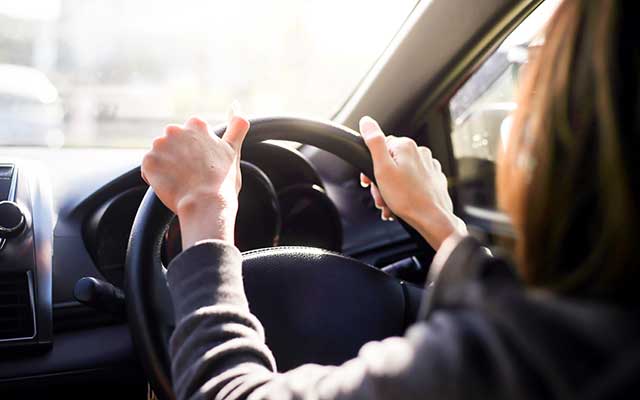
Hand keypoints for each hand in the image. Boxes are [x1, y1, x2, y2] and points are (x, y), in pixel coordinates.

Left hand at [141, 104, 249, 248]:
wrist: (206, 203)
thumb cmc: (222, 181)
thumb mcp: (233, 151)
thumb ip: (236, 129)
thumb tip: (240, 114)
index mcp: (196, 125)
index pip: (190, 136)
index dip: (195, 153)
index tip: (202, 164)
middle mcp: (175, 130)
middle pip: (173, 144)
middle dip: (178, 158)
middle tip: (192, 175)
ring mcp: (160, 145)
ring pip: (160, 156)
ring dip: (167, 168)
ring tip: (182, 182)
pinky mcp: (149, 161)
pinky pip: (149, 169)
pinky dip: (156, 179)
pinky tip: (171, 186)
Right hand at [359, 116, 465, 248]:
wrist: (433, 219)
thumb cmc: (407, 198)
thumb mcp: (382, 168)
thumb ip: (374, 142)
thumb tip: (366, 121)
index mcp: (406, 146)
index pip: (379, 148)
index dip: (371, 167)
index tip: (369, 182)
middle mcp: (419, 152)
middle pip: (390, 163)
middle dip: (381, 183)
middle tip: (379, 198)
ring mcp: (428, 166)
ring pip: (400, 175)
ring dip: (391, 191)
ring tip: (389, 205)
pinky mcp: (433, 179)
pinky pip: (413, 183)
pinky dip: (404, 193)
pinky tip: (401, 205)